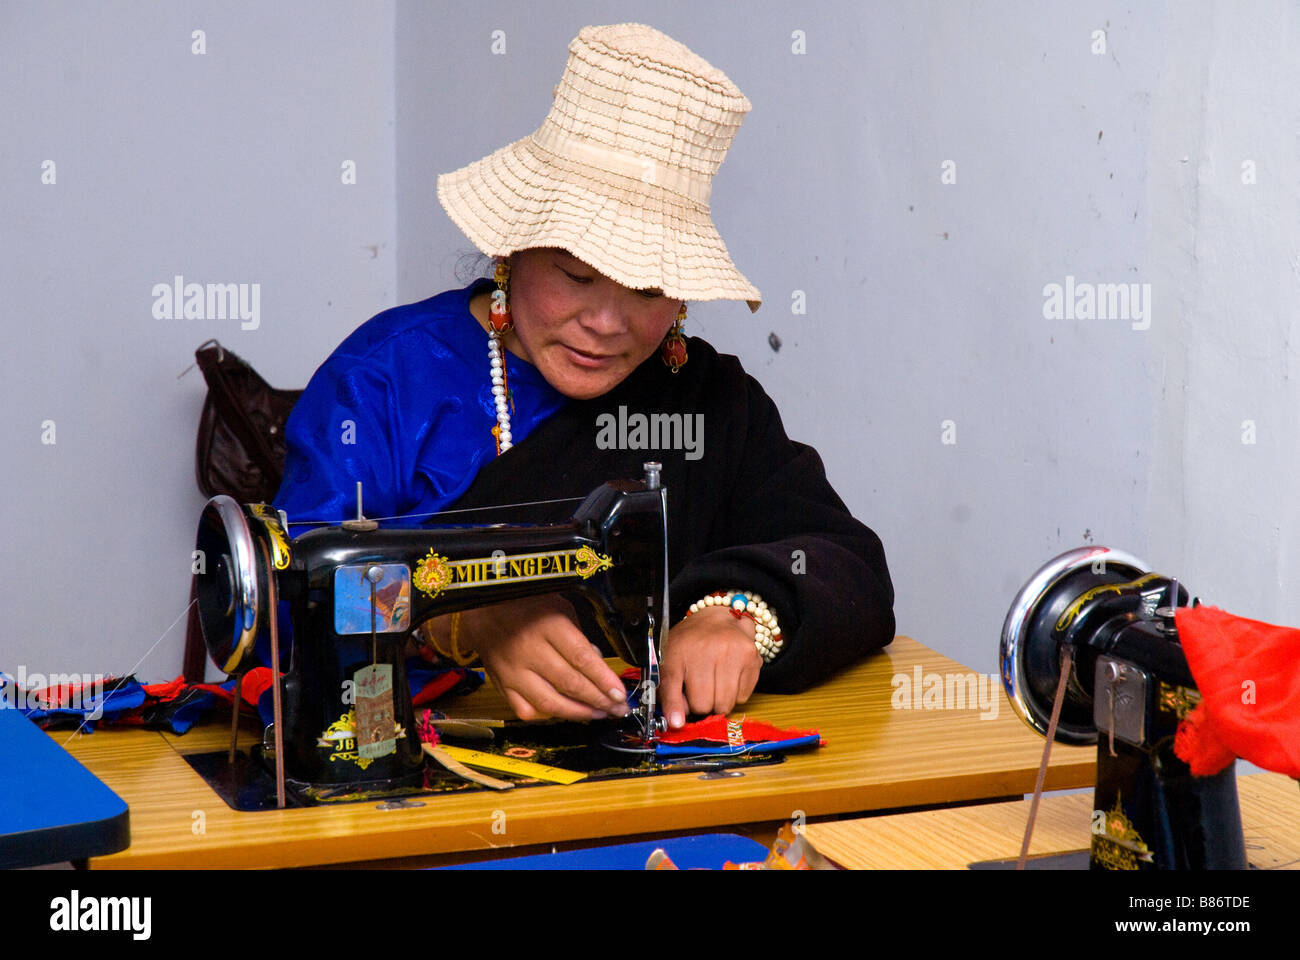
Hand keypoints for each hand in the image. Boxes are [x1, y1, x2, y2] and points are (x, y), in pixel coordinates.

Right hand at [458, 595, 630, 722]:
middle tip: (616, 707)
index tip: (619, 693)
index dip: (604, 680)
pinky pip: (526, 710)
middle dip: (599, 700)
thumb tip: (598, 665)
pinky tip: (564, 713)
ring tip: (598, 713)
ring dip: (578, 713)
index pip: (581, 659)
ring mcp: (514, 671)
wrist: (483, 609)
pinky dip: (547, 716)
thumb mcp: (560, 607)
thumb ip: (579, 637)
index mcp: (548, 626)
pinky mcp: (503, 684)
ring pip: (549, 703)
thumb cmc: (525, 604)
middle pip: (569, 683)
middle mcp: (530, 650)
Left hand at [659, 605, 761, 729]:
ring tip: (714, 684)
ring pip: (726, 704)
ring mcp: (733, 654)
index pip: (677, 692)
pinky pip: (743, 697)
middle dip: (701, 703)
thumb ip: (669, 693)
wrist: (720, 618)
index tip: (677, 721)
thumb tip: (676, 723)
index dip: (677, 710)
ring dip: (719, 701)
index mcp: (682, 651)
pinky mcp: (752, 659)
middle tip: (699, 689)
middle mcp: (709, 650)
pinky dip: (735, 694)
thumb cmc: (691, 642)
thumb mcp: (670, 661)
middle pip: (705, 705)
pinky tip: (729, 677)